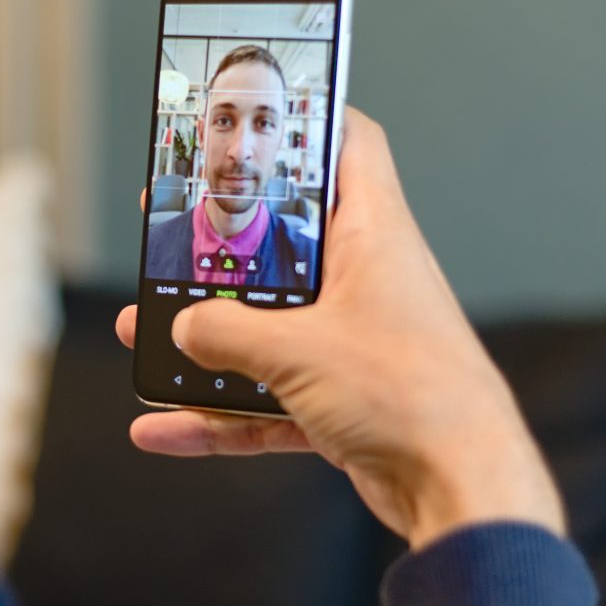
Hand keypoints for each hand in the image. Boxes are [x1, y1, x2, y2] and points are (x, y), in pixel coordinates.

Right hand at [116, 110, 565, 550]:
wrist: (463, 490)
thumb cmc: (408, 396)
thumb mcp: (297, 351)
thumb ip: (228, 332)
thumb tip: (184, 327)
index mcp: (374, 235)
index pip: (351, 145)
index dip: (308, 119)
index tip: (255, 116)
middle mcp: (369, 281)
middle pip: (287, 241)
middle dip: (222, 245)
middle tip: (170, 233)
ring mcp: (358, 344)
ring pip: (271, 325)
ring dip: (207, 336)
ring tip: (143, 331)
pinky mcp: (348, 403)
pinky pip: (269, 399)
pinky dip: (220, 415)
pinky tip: (163, 427)